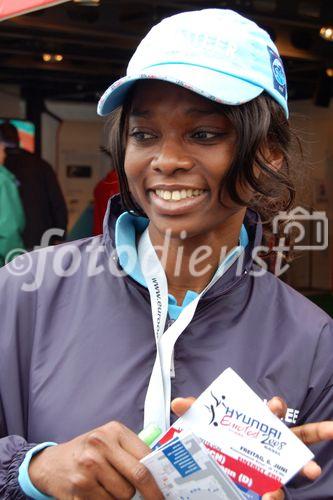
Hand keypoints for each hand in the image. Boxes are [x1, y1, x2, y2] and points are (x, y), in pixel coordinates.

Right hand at [29, 421, 162, 499]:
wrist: (53, 464)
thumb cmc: (88, 451)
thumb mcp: (109, 440)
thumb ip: (131, 451)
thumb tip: (158, 471)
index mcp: (113, 431)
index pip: (144, 457)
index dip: (159, 477)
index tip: (166, 489)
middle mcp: (100, 446)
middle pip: (138, 477)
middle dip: (149, 493)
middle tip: (155, 499)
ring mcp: (88, 468)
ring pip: (124, 495)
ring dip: (124, 497)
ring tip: (113, 487)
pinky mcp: (79, 488)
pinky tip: (100, 492)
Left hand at [171, 396, 332, 499]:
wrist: (205, 482)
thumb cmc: (213, 446)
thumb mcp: (202, 429)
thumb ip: (195, 415)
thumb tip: (180, 404)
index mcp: (255, 426)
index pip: (271, 413)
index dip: (275, 407)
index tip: (275, 405)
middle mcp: (268, 446)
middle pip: (297, 435)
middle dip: (314, 430)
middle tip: (328, 429)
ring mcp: (270, 468)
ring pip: (296, 465)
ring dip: (305, 466)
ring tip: (313, 470)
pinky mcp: (265, 489)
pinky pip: (275, 491)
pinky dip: (274, 494)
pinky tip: (271, 493)